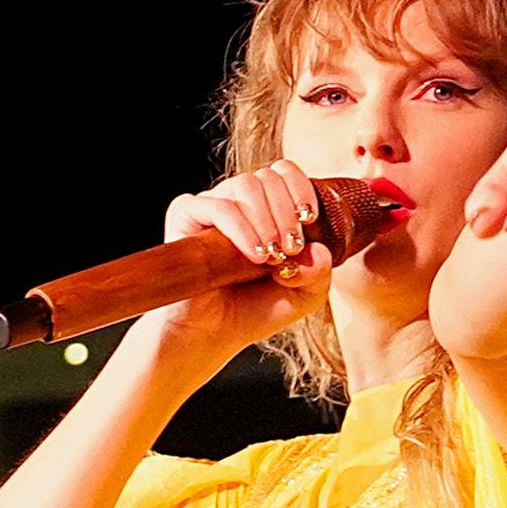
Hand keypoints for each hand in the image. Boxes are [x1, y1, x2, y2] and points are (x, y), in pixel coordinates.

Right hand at [136, 161, 335, 371]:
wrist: (213, 335)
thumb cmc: (254, 310)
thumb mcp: (304, 295)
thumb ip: (320, 273)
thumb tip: (318, 250)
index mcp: (266, 207)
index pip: (284, 172)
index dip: (300, 189)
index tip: (309, 219)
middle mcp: (237, 200)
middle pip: (268, 177)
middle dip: (286, 211)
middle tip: (291, 248)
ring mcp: (211, 205)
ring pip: (245, 185)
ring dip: (265, 219)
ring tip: (271, 255)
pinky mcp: (186, 215)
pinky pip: (217, 206)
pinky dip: (241, 228)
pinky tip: (254, 254)